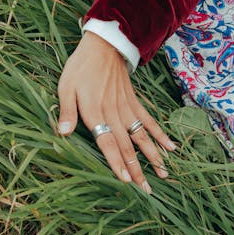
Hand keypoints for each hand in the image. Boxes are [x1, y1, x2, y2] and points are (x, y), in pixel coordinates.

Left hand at [57, 32, 175, 193]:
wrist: (104, 44)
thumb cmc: (80, 67)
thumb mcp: (66, 86)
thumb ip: (66, 111)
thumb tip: (63, 133)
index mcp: (95, 112)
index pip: (107, 142)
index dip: (116, 162)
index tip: (126, 181)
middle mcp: (114, 113)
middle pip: (127, 146)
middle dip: (137, 170)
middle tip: (146, 190)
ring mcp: (126, 108)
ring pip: (141, 137)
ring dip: (153, 157)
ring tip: (164, 175)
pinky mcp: (134, 102)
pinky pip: (148, 121)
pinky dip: (159, 135)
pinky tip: (170, 148)